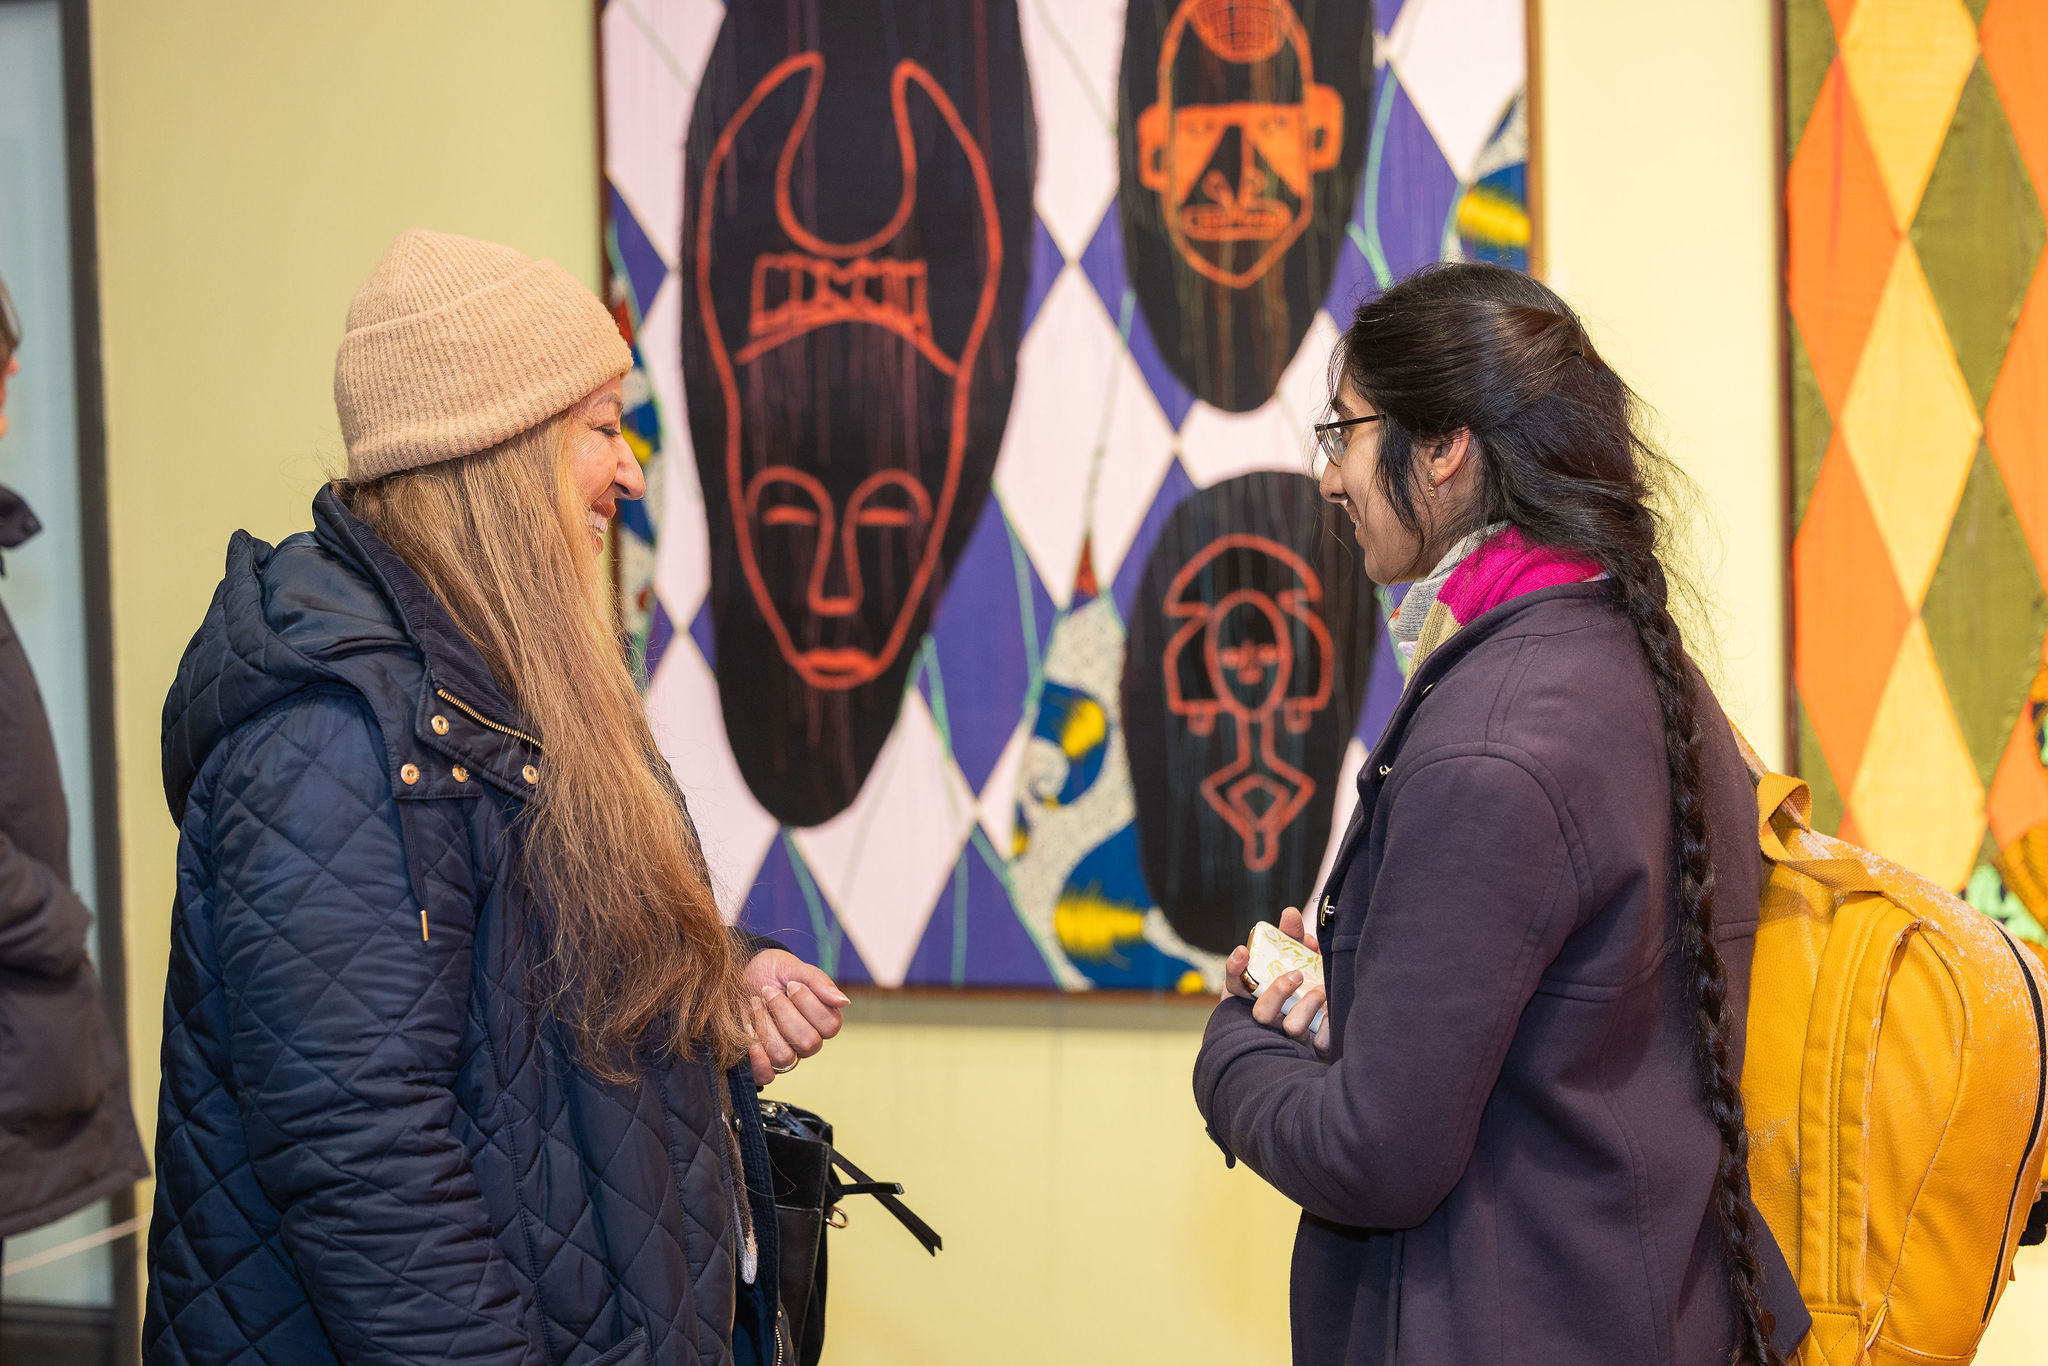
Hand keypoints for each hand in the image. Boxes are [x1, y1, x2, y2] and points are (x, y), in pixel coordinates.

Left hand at [743, 949, 848, 1086]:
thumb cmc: (773, 971)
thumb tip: (844, 1002)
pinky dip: (758, 1059)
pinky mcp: (762, 1061)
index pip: (830, 1026)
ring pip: (785, 1056)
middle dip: (785, 1013)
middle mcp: (806, 1041)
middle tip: (768, 991)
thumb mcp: (795, 968)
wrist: (742, 972)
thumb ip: (819, 983)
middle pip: (808, 1043)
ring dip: (766, 1027)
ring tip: (754, 1003)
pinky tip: (750, 1033)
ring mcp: (785, 1052)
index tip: (791, 984)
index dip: (809, 1005)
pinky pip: (766, 1075)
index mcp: (822, 1020)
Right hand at [1223, 906, 1329, 1057]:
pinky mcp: (1314, 1050)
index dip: (1236, 969)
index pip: (1236, 984)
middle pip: (1263, 1013)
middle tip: (1297, 974)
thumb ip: (1291, 938)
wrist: (1327, 1025)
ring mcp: (1291, 1038)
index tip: (1243, 950)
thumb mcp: (1294, 960)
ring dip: (1306, 1007)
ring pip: (1291, 1028)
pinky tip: (1333, 1012)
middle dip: (1278, 991)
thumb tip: (1290, 914)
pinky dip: (1329, 1026)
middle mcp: (1269, 1020)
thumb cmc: (1302, 987)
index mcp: (1255, 997)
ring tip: (1321, 990)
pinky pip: (1320, 1043)